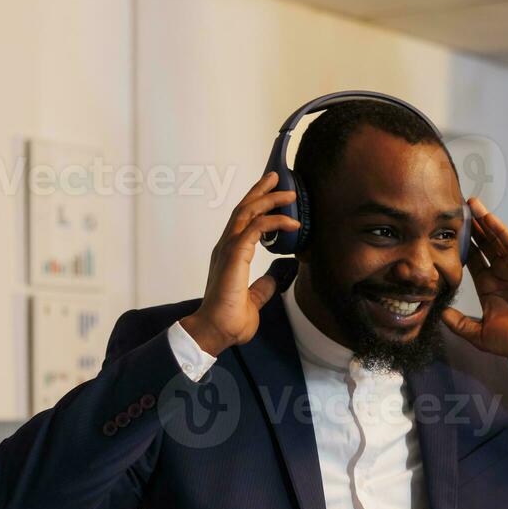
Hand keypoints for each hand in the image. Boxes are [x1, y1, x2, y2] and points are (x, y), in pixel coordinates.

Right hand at [180, 173, 300, 356]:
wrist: (215, 331)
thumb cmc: (229, 319)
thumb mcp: (253, 299)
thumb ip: (262, 287)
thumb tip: (273, 278)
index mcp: (229, 255)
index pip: (243, 221)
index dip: (256, 204)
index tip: (271, 193)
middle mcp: (226, 247)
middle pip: (244, 209)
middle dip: (260, 191)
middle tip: (276, 177)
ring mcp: (228, 249)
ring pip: (248, 212)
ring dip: (269, 199)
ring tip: (288, 192)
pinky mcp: (234, 255)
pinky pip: (257, 228)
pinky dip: (275, 222)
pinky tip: (291, 222)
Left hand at [441, 198, 507, 373]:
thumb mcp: (481, 335)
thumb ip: (459, 324)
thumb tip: (439, 314)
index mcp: (488, 286)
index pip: (470, 260)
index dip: (458, 247)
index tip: (443, 233)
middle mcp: (500, 273)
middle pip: (481, 244)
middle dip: (469, 228)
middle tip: (453, 209)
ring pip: (494, 238)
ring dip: (482, 221)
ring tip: (468, 203)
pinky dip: (498, 228)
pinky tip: (486, 216)